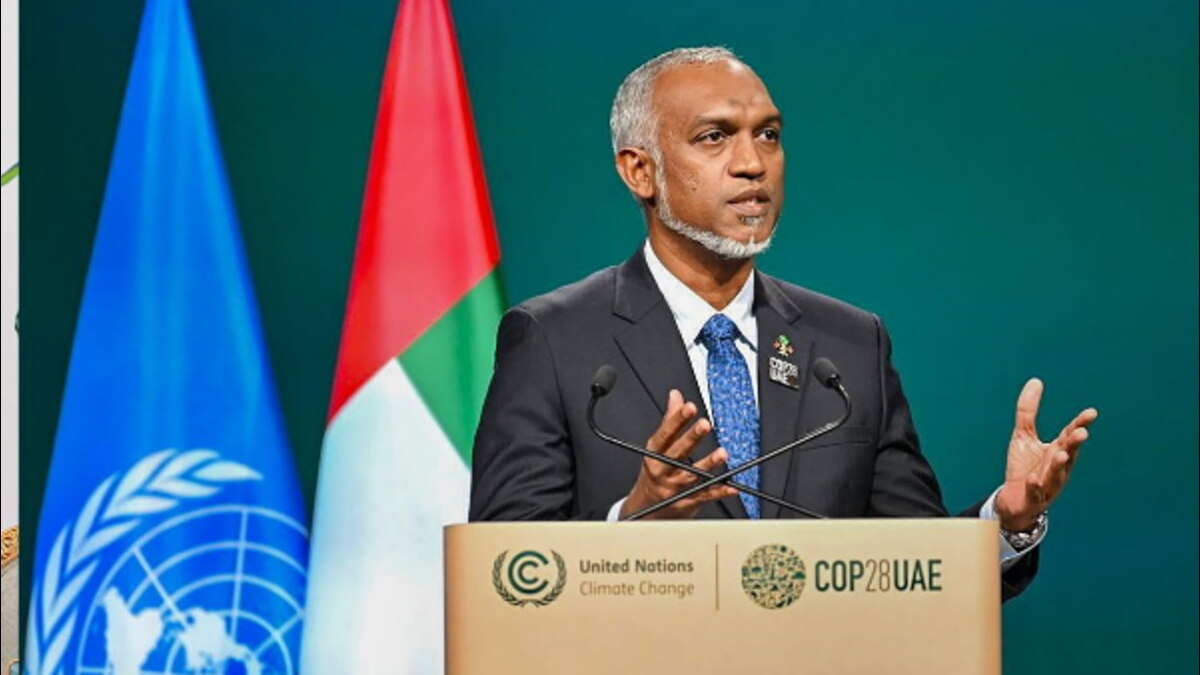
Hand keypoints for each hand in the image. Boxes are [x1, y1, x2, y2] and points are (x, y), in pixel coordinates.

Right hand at [619, 389, 737, 518]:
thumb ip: (669, 421)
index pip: (664, 435)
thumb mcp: (656, 448)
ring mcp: (674, 488)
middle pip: (677, 453)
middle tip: (705, 425)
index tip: (688, 407)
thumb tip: (676, 396)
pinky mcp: (686, 503)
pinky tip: (732, 485)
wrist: (645, 512)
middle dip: (691, 438)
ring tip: (722, 453)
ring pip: (692, 475)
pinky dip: (720, 491)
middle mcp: (663, 471)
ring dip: (708, 464)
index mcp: (654, 455)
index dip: (676, 421)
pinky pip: (705, 496)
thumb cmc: (654, 474)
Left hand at [994, 378, 1097, 530]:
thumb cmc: (1024, 467)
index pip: (1069, 435)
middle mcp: (1057, 467)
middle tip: (1081, 433)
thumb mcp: (1024, 435)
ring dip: (1058, 465)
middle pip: (1068, 454)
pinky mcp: (1033, 498)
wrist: (1014, 500)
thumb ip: (1028, 411)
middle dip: (1074, 444)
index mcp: (1057, 450)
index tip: (1091, 413)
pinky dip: (1036, 486)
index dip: (1079, 424)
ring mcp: (1047, 484)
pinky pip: (1036, 493)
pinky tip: (1033, 480)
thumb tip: (1035, 381)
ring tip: (1060, 454)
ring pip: (1055, 474)